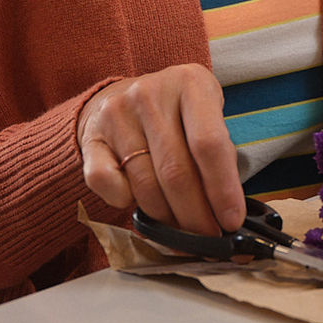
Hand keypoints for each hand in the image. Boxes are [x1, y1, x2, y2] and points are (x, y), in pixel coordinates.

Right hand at [78, 63, 243, 234]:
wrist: (122, 95)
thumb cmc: (178, 114)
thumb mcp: (207, 117)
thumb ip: (219, 155)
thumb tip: (230, 213)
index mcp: (190, 83)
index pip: (209, 144)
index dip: (222, 190)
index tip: (231, 221)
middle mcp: (150, 93)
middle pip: (176, 172)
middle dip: (195, 216)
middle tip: (208, 239)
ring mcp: (117, 114)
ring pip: (145, 185)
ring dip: (167, 218)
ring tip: (183, 231)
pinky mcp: (91, 137)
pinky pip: (106, 185)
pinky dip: (125, 204)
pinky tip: (142, 206)